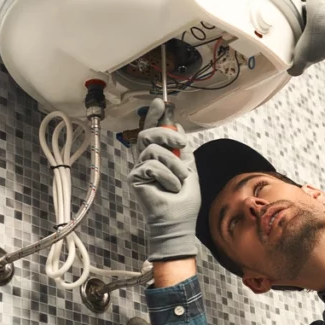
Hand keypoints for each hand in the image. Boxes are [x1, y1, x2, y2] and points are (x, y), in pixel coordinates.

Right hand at [129, 99, 199, 261]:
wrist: (177, 222)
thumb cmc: (183, 201)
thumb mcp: (189, 170)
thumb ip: (182, 151)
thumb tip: (177, 127)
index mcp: (159, 158)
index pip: (153, 132)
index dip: (155, 116)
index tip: (161, 102)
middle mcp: (145, 161)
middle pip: (149, 135)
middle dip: (167, 134)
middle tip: (181, 144)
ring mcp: (139, 169)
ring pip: (154, 150)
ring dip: (174, 166)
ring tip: (179, 181)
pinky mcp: (135, 178)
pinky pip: (153, 166)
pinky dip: (168, 177)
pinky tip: (170, 189)